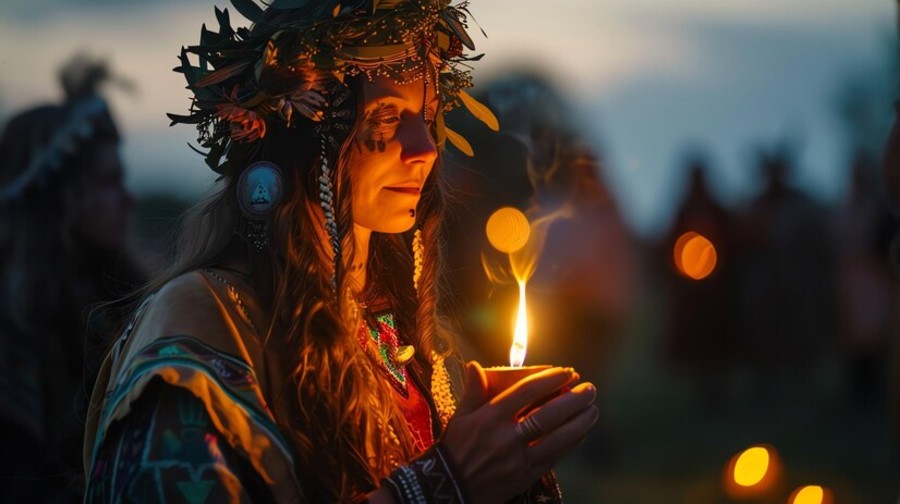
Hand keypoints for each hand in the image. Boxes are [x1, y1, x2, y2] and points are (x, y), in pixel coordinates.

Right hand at [440, 361, 597, 503]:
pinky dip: (570, 443)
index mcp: (489, 417)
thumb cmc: (455, 448)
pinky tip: (580, 433)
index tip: (567, 372)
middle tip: (590, 389)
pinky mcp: (525, 476)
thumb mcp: (460, 417)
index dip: (550, 380)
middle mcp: (506, 436)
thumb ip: (473, 391)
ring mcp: (517, 458)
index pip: (526, 392)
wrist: (449, 488)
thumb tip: (474, 365)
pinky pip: (553, 456)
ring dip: (578, 423)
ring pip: (556, 438)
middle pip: (547, 415)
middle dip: (573, 400)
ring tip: (592, 410)